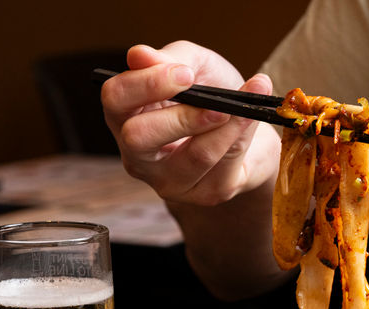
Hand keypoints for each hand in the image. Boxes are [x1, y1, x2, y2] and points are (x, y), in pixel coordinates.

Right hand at [100, 41, 279, 204]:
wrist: (250, 125)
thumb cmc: (212, 91)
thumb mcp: (194, 64)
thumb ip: (170, 59)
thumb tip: (139, 54)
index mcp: (125, 116)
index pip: (115, 100)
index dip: (146, 84)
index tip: (185, 74)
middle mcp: (138, 155)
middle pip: (139, 138)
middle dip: (182, 117)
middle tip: (215, 102)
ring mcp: (169, 181)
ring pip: (195, 156)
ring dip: (224, 125)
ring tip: (246, 102)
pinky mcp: (204, 194)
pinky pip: (225, 164)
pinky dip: (242, 134)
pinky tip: (253, 115)